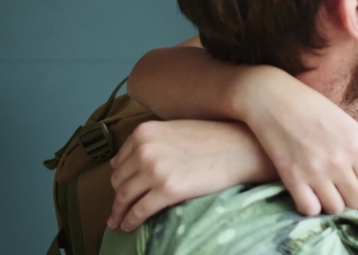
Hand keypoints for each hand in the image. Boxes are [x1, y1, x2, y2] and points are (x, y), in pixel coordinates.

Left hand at [107, 120, 270, 231]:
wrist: (241, 148)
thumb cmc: (214, 138)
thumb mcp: (175, 131)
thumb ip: (149, 142)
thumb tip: (119, 162)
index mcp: (145, 132)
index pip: (119, 161)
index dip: (119, 179)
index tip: (119, 190)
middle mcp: (145, 149)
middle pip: (118, 181)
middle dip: (117, 198)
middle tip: (117, 211)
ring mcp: (155, 169)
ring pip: (124, 198)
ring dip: (119, 213)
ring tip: (119, 222)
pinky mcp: (168, 190)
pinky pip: (139, 211)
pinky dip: (130, 221)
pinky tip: (129, 226)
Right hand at [236, 69, 357, 215]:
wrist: (273, 99)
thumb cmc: (313, 107)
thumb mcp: (348, 121)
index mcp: (354, 144)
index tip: (352, 177)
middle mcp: (338, 160)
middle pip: (356, 200)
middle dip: (349, 195)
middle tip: (338, 185)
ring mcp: (315, 171)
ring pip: (335, 208)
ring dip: (330, 202)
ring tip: (323, 190)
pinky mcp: (292, 177)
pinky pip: (309, 209)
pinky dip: (310, 206)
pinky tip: (307, 193)